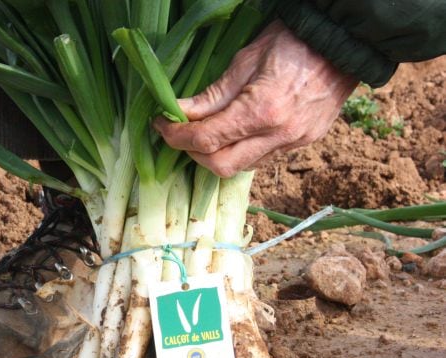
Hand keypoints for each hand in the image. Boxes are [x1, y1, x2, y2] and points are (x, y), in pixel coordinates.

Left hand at [154, 20, 357, 177]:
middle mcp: (280, 135)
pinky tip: (235, 133)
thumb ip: (212, 94)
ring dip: (218, 155)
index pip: (206, 139)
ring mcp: (295, 143)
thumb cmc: (291, 41)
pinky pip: (263, 159)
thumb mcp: (245, 60)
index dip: (176, 136)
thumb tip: (178, 112)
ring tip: (207, 132)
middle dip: (194, 153)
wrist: (343, 41)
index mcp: (263, 111)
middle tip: (181, 133)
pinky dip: (241, 152)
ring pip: (243, 168)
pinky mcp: (305, 143)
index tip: (161, 125)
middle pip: (221, 166)